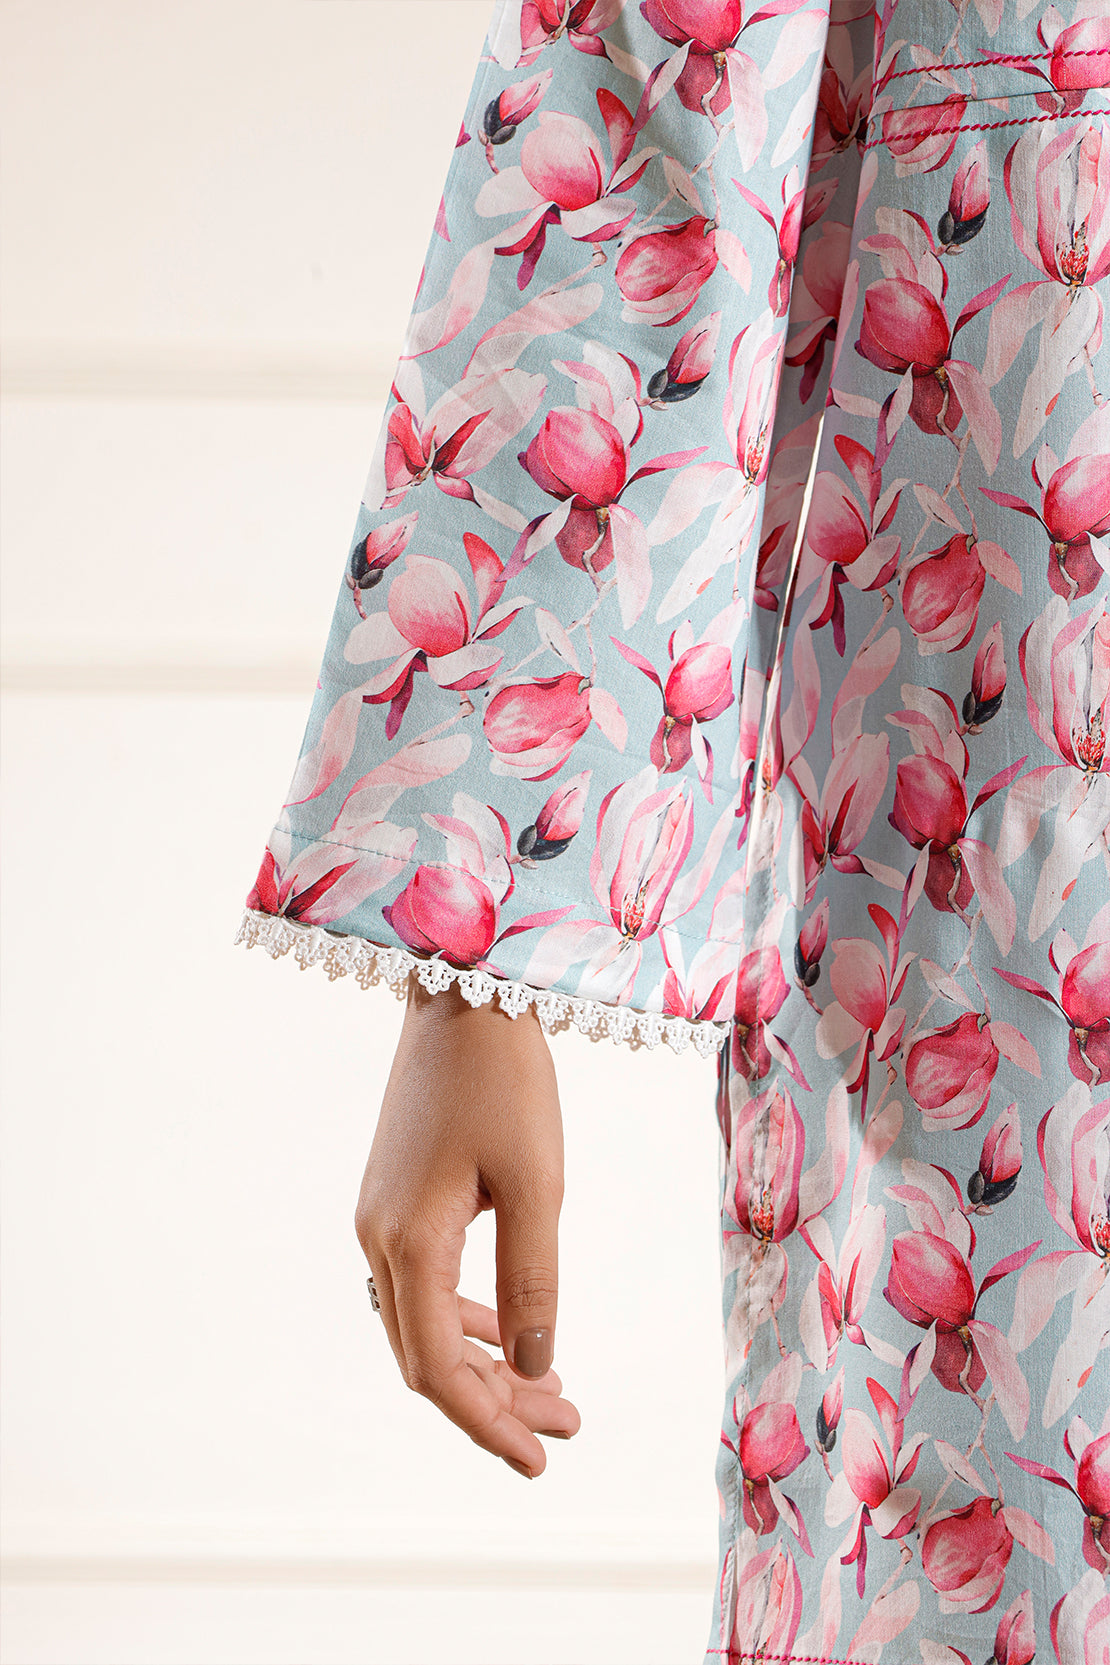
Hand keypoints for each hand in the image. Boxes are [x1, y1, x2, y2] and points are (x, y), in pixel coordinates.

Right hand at [354, 976, 579, 1477]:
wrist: (463, 993)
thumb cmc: (506, 1081)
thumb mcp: (536, 1183)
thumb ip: (533, 1280)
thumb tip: (536, 1365)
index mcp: (407, 1242)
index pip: (438, 1370)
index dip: (488, 1422)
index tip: (542, 1456)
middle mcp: (379, 1238)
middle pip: (428, 1355)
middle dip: (497, 1400)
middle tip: (568, 1424)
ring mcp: (381, 1217)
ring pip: (425, 1323)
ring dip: (487, 1362)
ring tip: (553, 1389)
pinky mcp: (396, 1196)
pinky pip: (424, 1285)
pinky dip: (468, 1320)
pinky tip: (507, 1331)